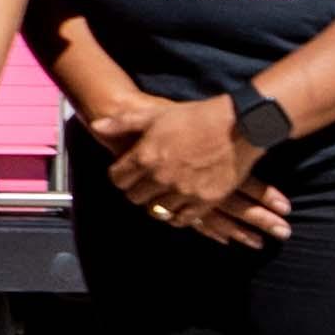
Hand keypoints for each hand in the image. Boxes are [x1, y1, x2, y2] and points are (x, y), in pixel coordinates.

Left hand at [98, 94, 288, 246]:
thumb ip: (124, 122)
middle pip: (134, 198)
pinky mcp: (203, 203)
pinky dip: (176, 215)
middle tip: (143, 183)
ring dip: (156, 203)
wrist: (238, 127)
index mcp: (145, 156)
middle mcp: (160, 178)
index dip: (120, 175)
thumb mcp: (156, 114)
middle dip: (136, 190)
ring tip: (162, 193)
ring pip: (156, 211)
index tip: (126, 172)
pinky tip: (178, 205)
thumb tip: (97, 125)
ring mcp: (182, 193)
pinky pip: (181, 220)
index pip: (117, 179)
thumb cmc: (195, 116)